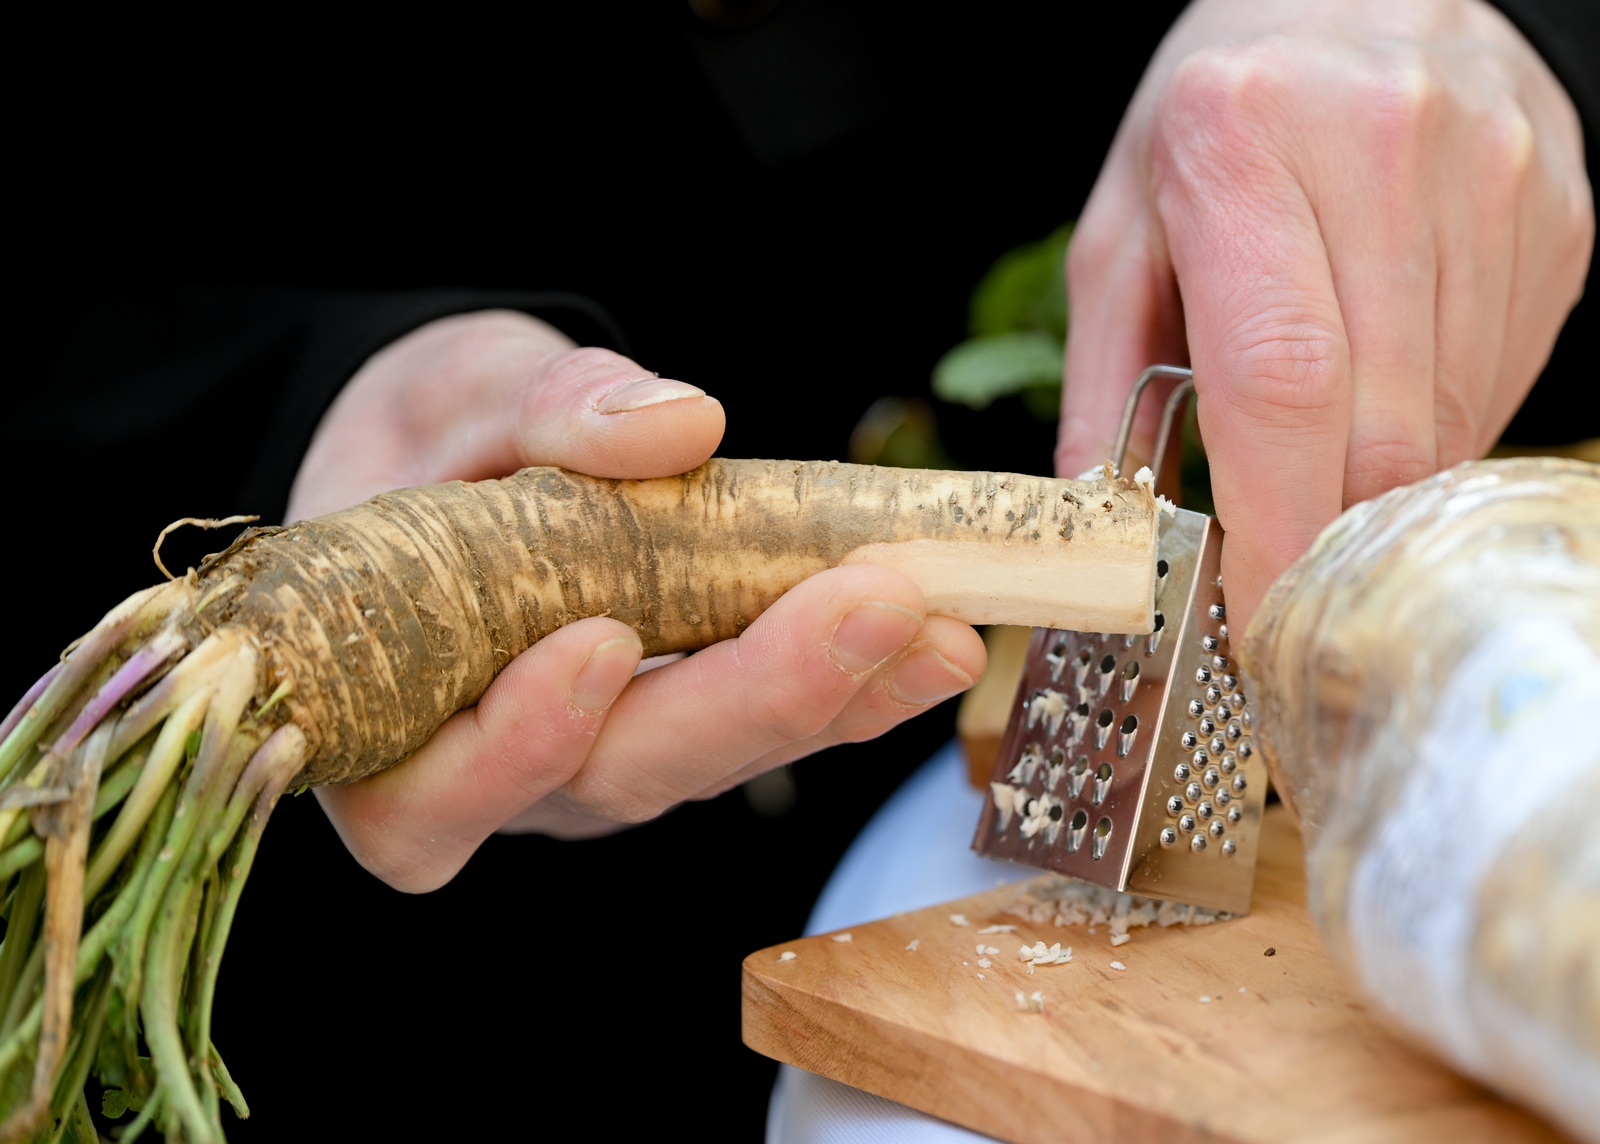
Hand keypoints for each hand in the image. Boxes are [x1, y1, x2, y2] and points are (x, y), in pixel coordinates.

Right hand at [287, 310, 984, 891]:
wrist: (449, 451)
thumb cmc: (426, 439)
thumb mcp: (456, 396)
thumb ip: (541, 412)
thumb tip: (673, 422)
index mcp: (395, 709)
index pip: (434, 790)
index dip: (515, 741)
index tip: (600, 639)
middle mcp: (504, 764)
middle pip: (619, 778)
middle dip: (752, 698)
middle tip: (869, 606)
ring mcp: (601, 753)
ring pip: (710, 763)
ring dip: (830, 695)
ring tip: (934, 620)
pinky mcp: (680, 726)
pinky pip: (764, 729)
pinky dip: (853, 685)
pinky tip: (932, 637)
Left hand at [1057, 0, 1592, 629]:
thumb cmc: (1219, 114)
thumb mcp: (1123, 222)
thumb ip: (1105, 373)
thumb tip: (1097, 522)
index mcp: (1244, 141)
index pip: (1280, 377)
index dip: (1274, 523)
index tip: (1254, 615)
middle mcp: (1384, 150)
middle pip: (1380, 419)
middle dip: (1328, 535)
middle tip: (1283, 590)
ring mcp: (1493, 179)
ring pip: (1449, 415)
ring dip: (1379, 488)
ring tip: (1320, 476)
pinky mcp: (1556, 212)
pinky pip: (1500, 378)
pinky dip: (1434, 429)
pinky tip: (1384, 398)